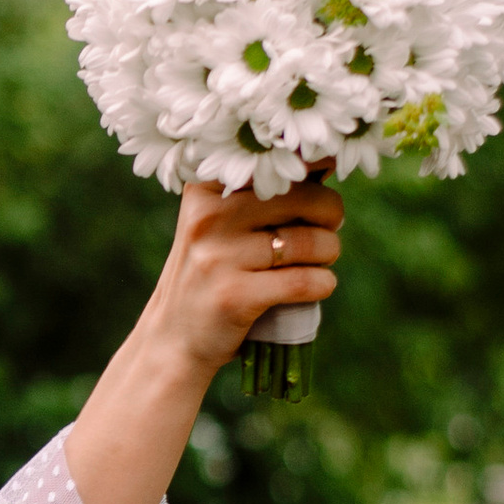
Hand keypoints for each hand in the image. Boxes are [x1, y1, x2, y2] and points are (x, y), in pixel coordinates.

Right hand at [59, 175, 345, 503]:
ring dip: (329, 253)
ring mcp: (220, 258)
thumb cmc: (209, 276)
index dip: (313, 163)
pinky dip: (322, 284)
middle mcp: (210, 218)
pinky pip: (307, 280)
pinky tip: (316, 286)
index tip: (327, 169)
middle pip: (305, 197)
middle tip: (327, 228)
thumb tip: (325, 161)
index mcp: (206, 191)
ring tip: (318, 262)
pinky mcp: (237, 297)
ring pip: (312, 242)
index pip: (276, 162)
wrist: (172, 342)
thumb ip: (257, 194)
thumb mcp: (216, 226)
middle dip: (331, 214)